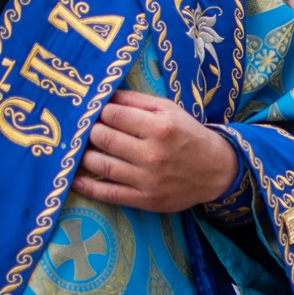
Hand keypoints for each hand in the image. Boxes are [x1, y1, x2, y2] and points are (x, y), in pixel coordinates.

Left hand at [73, 92, 239, 212]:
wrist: (217, 170)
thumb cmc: (189, 135)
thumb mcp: (170, 110)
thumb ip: (137, 101)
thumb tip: (105, 94)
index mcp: (160, 127)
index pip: (114, 115)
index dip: (99, 112)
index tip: (94, 113)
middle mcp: (153, 154)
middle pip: (104, 138)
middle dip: (89, 131)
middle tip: (85, 130)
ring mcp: (148, 179)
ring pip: (101, 165)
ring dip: (84, 156)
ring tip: (81, 150)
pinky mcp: (145, 200)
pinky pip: (109, 194)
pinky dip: (88, 187)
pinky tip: (76, 180)